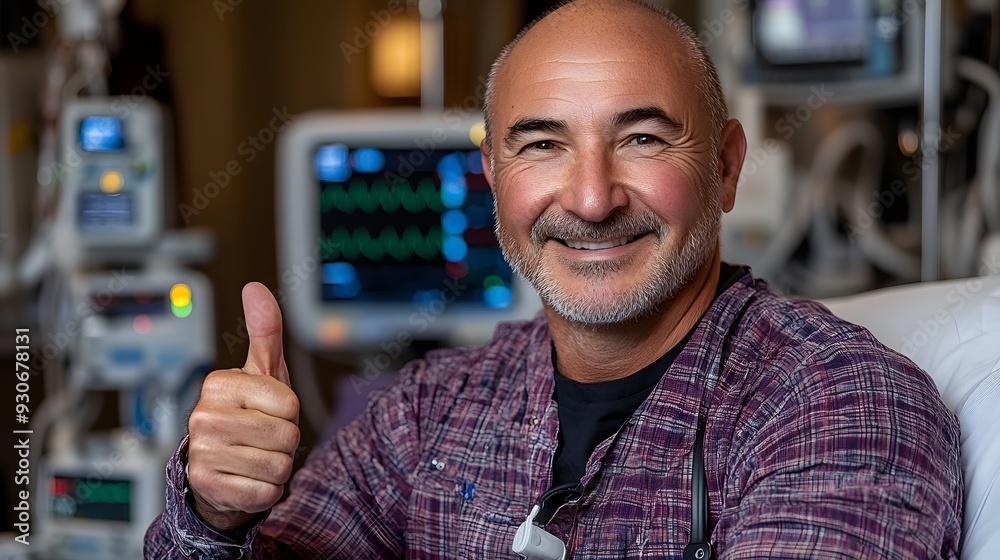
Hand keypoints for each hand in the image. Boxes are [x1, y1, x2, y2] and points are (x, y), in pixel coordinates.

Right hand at [186, 282, 300, 530]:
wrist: (220, 469)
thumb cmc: (249, 415)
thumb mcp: (262, 371)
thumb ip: (265, 330)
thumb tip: (256, 288)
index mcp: (218, 384)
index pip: (288, 402)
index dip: (289, 411)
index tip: (269, 412)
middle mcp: (203, 417)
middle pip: (286, 435)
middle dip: (285, 441)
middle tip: (263, 437)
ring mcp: (203, 453)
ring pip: (278, 465)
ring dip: (277, 467)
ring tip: (256, 457)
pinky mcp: (208, 486)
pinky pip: (266, 492)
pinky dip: (267, 490)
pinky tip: (248, 478)